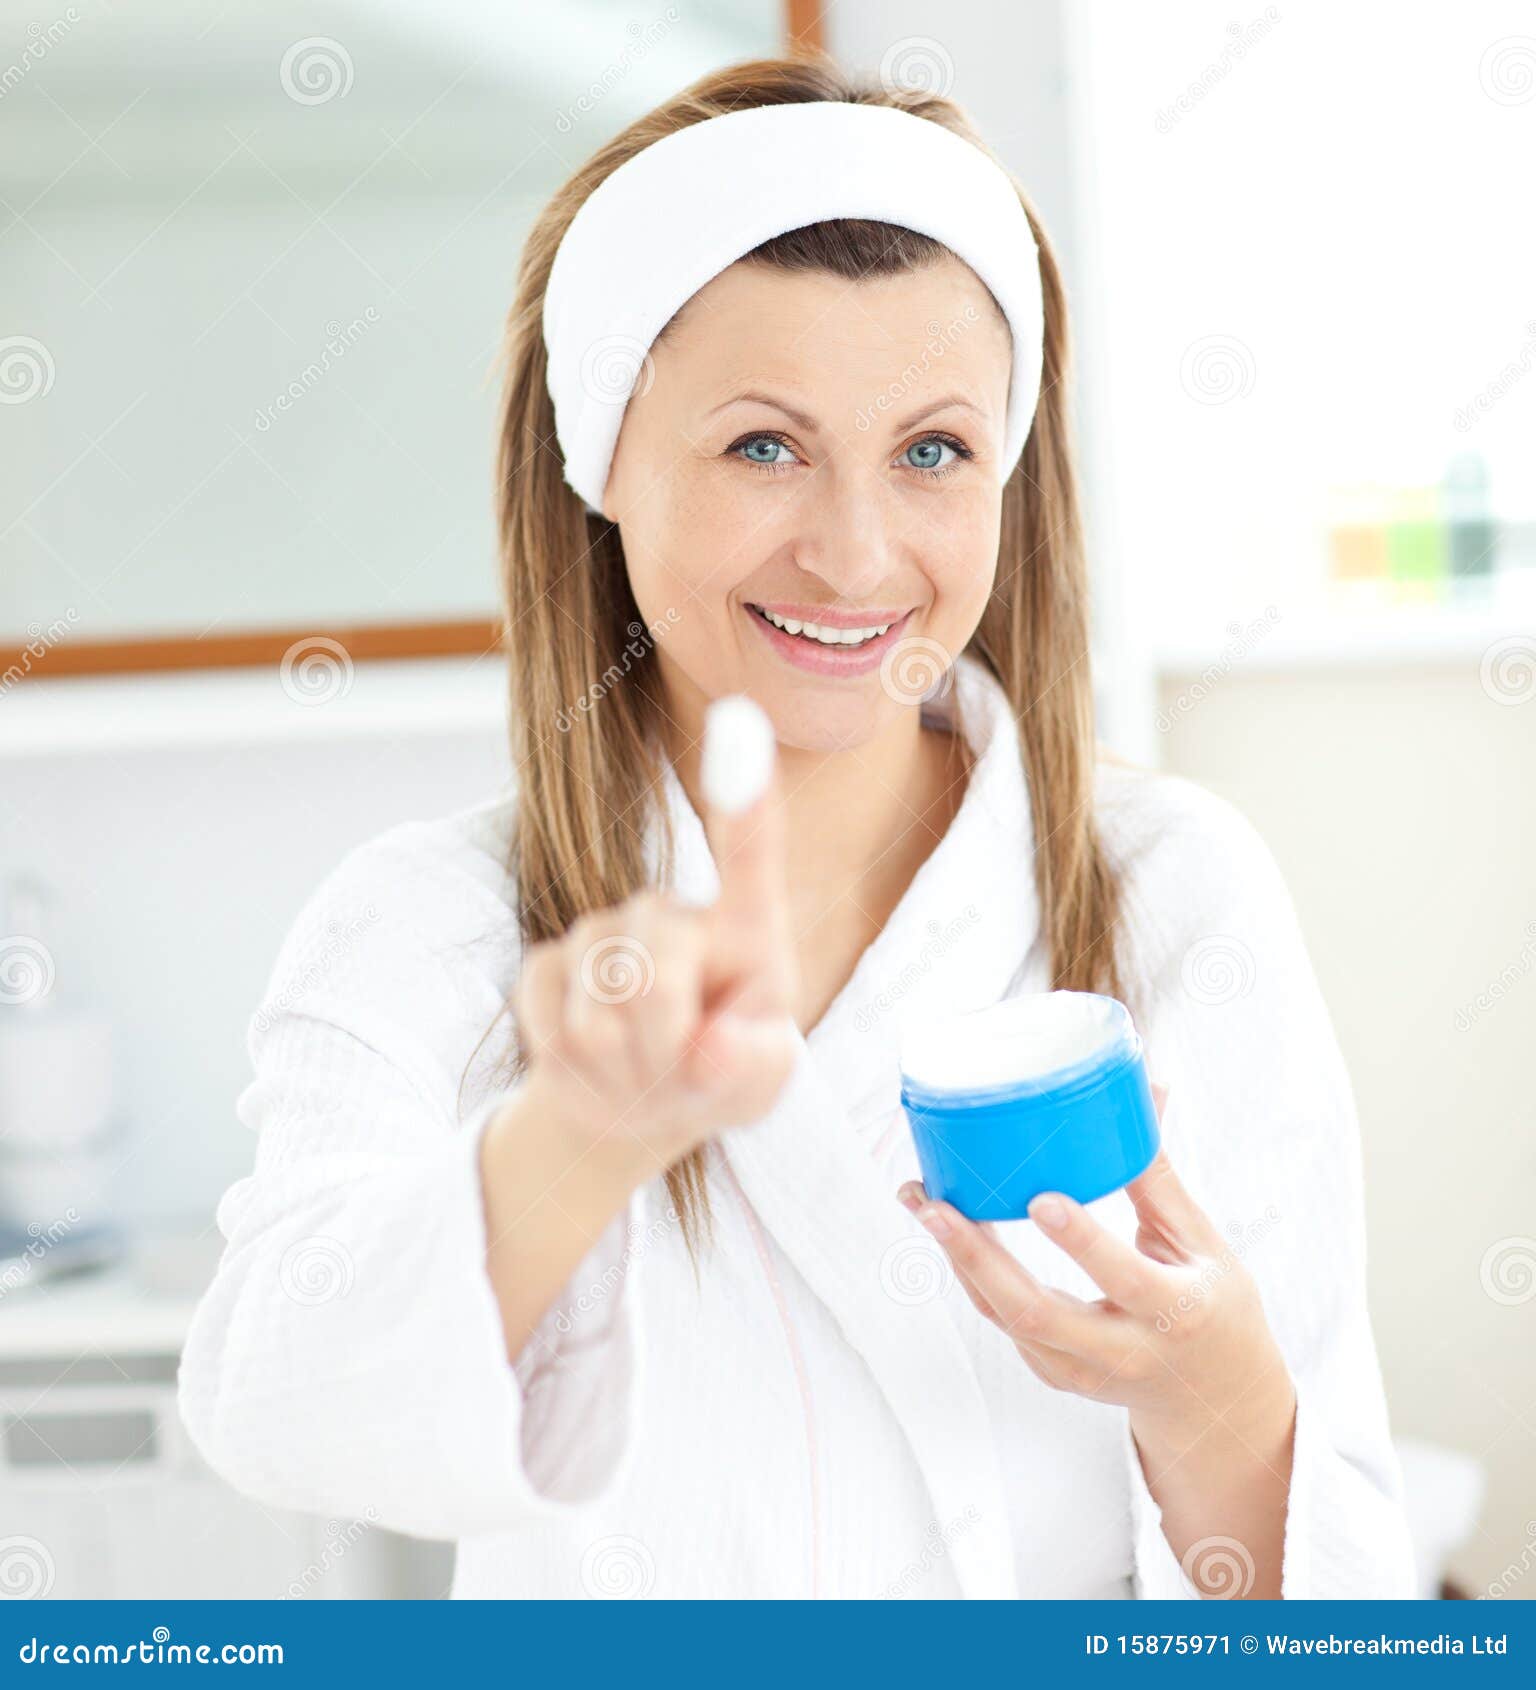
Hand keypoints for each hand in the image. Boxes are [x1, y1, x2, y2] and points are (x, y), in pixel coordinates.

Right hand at [512, 712, 799, 1176]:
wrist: (639, 1107)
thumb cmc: (718, 1076)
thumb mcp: (759, 1086)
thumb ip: (751, 1065)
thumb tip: (712, 1046)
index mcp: (742, 928)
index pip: (749, 857)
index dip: (745, 796)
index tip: (742, 716)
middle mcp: (671, 912)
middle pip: (656, 971)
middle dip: (666, 1048)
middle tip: (682, 1077)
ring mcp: (601, 932)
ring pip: (601, 1015)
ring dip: (626, 1069)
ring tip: (645, 1074)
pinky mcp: (546, 965)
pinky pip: (552, 1027)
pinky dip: (578, 1072)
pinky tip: (598, 1068)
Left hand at [895, 1085, 1296, 1459]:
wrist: (1216, 1402)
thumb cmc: (1216, 1306)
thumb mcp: (1203, 1243)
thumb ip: (1160, 1176)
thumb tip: (1145, 1091)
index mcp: (1175, 1312)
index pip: (1121, 1278)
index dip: (1080, 1241)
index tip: (1040, 1198)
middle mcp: (1124, 1351)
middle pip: (1036, 1313)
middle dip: (977, 1257)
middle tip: (934, 1205)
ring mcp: (1084, 1371)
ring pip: (1008, 1320)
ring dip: (960, 1260)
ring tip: (923, 1201)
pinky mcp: (1057, 1376)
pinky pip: (1005, 1325)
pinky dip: (973, 1275)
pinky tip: (948, 1229)